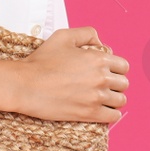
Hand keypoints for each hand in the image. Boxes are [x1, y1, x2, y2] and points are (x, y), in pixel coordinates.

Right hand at [12, 26, 128, 124]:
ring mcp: (96, 97)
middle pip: (124, 84)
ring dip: (113, 99)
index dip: (115, 68)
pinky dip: (111, 114)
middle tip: (101, 84)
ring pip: (120, 101)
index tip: (106, 72)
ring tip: (101, 97)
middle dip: (115, 83)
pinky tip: (101, 109)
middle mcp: (101, 78)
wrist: (26, 85)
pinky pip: (113, 117)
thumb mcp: (63, 36)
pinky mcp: (89, 114)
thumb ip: (87, 33)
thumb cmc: (41, 61)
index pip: (123, 66)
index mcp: (98, 59)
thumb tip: (101, 43)